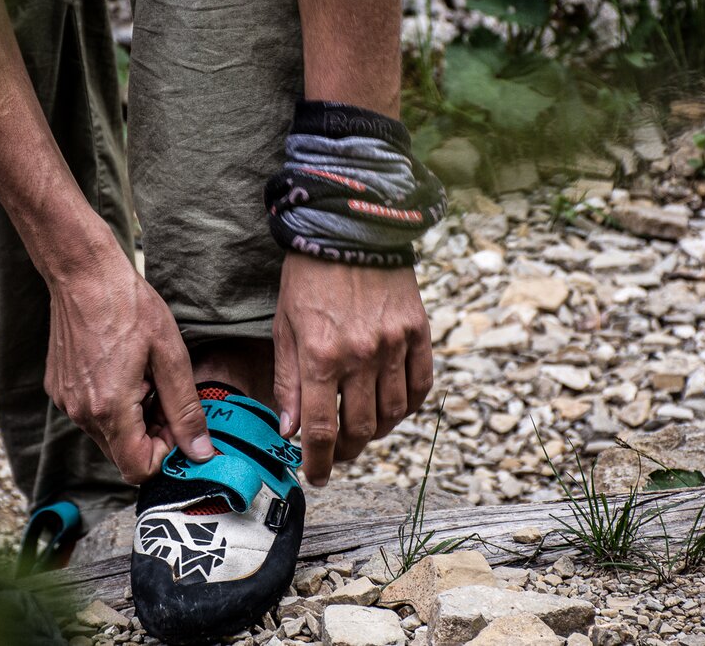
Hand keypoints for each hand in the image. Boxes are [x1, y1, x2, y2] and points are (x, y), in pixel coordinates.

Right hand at [44, 252, 213, 483]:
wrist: (83, 274)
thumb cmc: (129, 306)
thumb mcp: (170, 356)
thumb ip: (186, 410)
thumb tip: (201, 453)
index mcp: (110, 409)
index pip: (138, 469)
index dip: (164, 453)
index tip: (175, 420)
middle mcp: (81, 413)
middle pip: (122, 454)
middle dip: (150, 434)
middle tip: (163, 391)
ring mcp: (65, 401)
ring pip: (107, 434)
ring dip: (131, 417)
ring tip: (142, 374)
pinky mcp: (58, 389)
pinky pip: (90, 413)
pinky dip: (110, 403)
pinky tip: (120, 366)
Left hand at [273, 253, 432, 486]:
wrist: (350, 226)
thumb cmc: (308, 277)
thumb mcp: (284, 327)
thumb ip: (288, 381)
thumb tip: (291, 430)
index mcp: (321, 355)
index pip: (321, 429)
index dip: (318, 462)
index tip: (315, 476)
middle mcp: (361, 355)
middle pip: (361, 428)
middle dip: (347, 452)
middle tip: (336, 457)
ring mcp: (394, 344)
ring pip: (393, 413)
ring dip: (377, 434)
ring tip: (362, 435)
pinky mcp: (418, 331)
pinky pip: (420, 385)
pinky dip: (408, 407)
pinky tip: (393, 410)